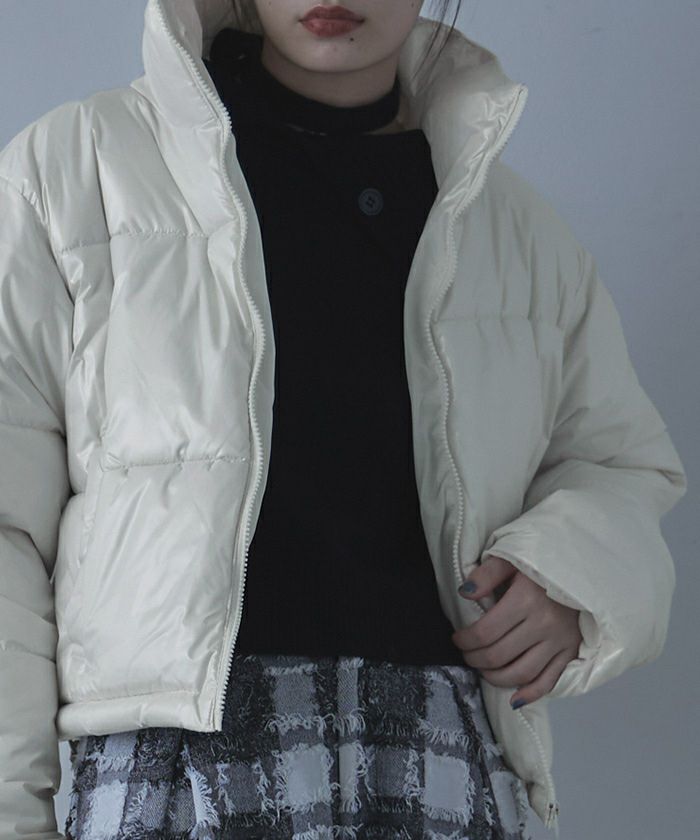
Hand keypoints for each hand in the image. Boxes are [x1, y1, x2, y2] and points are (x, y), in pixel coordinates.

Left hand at [451, 554, 582, 707]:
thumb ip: (487, 574)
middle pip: (499, 655)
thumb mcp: (513, 558)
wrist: (588, 569)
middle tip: (467, 655)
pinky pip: (550, 681)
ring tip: (483, 670)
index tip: (458, 640)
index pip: (485, 632)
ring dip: (495, 678)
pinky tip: (513, 698)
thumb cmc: (543, 564)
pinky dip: (530, 694)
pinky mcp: (572, 653)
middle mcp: (544, 624)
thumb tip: (465, 594)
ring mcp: (560, 642)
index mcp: (526, 600)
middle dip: (475, 659)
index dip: (465, 641)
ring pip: (521, 673)